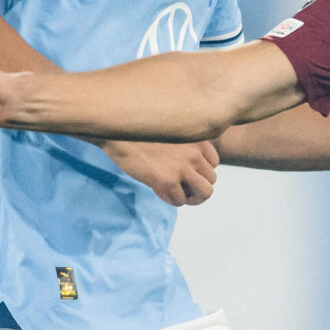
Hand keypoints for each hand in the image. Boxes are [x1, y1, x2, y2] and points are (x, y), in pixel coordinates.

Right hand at [100, 137, 219, 205]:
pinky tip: (158, 190)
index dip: (199, 171)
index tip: (184, 172)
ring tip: (177, 195)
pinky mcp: (167, 180)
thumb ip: (183, 146)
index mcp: (196, 138)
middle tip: (180, 188)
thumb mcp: (170, 131)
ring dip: (191, 198)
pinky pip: (180, 200)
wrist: (115, 131)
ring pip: (205, 193)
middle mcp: (194, 153)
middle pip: (211, 180)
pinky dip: (171, 199)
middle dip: (196, 187)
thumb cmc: (137, 130)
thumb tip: (187, 170)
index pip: (214, 163)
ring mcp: (183, 167)